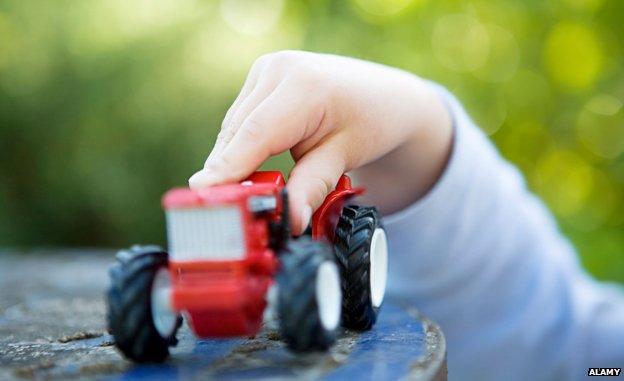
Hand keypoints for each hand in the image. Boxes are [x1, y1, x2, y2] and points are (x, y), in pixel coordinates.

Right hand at [189, 50, 451, 234]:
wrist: (383, 96)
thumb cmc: (371, 122)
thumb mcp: (344, 157)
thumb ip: (312, 188)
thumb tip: (290, 221)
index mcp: (304, 84)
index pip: (256, 134)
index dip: (228, 168)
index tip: (204, 195)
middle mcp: (279, 69)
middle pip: (238, 134)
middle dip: (230, 175)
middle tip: (228, 215)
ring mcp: (266, 71)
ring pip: (234, 130)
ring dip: (235, 164)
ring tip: (249, 196)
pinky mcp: (260, 80)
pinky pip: (240, 124)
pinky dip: (242, 150)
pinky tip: (254, 170)